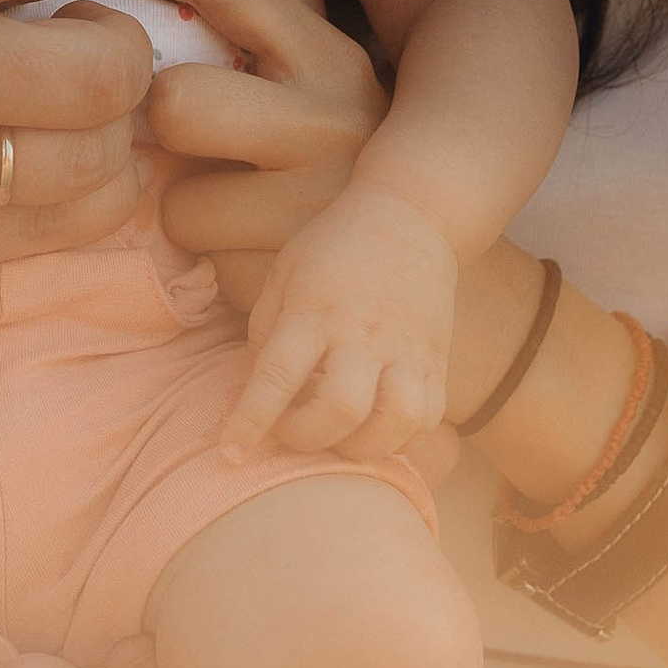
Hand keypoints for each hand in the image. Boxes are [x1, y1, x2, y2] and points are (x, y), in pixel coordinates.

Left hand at [80, 0, 388, 312]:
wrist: (418, 276)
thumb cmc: (338, 161)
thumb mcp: (324, 76)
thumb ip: (287, 5)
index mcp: (330, 56)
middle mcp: (333, 119)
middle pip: (177, 99)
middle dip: (158, 120)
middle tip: (174, 133)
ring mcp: (317, 202)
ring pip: (176, 193)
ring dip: (183, 200)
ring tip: (226, 201)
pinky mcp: (292, 270)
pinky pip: (195, 249)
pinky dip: (206, 249)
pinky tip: (247, 247)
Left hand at [225, 184, 457, 458]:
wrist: (411, 216)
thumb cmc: (334, 247)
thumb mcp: (284, 273)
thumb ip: (265, 331)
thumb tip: (259, 389)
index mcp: (315, 311)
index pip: (277, 375)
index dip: (251, 421)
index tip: (230, 452)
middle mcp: (362, 334)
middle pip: (340, 409)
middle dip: (307, 439)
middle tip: (291, 432)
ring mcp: (406, 350)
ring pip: (395, 422)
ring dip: (361, 448)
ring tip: (339, 438)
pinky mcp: (437, 361)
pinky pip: (427, 420)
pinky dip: (400, 439)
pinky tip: (375, 429)